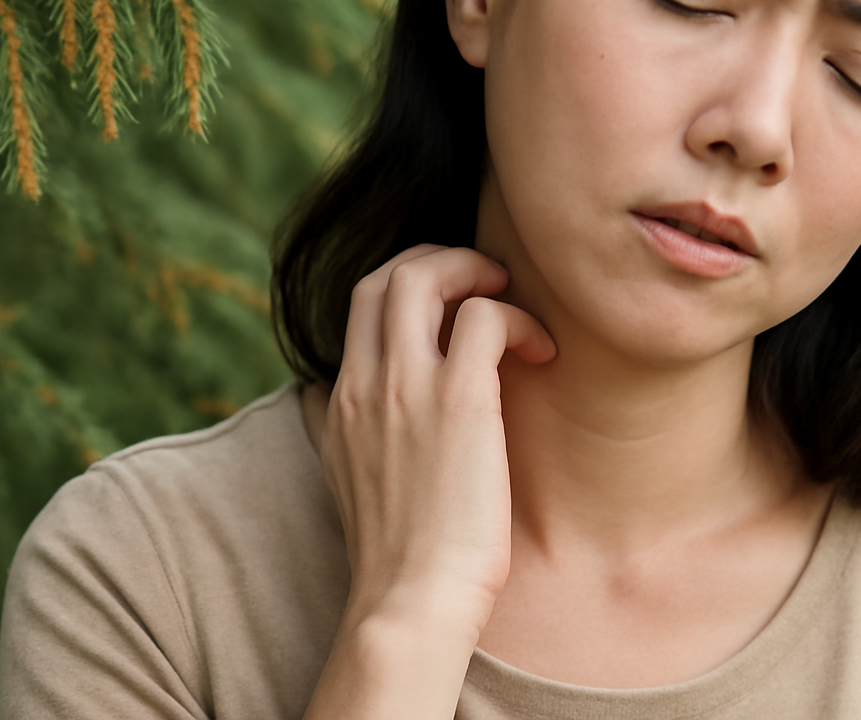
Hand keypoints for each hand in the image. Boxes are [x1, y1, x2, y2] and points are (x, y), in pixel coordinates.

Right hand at [303, 244, 555, 635]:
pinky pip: (486, 317)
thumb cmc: (393, 548)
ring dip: (475, 270)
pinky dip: (517, 317)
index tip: (450, 296)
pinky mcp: (459, 401)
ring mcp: (407, 387)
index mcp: (342, 396)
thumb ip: (329, 427)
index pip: (363, 299)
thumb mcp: (340, 474)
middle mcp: (366, 381)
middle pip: (388, 274)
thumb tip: (318, 395)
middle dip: (441, 258)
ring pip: (424, 276)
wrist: (410, 603)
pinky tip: (542, 348)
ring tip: (509, 295)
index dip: (410, 278)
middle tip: (484, 278)